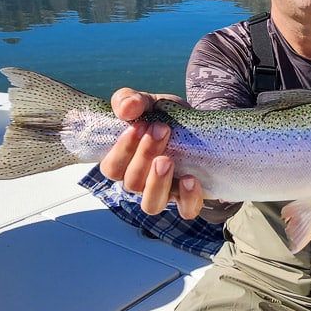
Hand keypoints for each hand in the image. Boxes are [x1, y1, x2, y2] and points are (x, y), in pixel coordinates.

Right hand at [98, 88, 204, 218]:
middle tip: (160, 130)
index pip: (111, 169)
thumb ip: (130, 100)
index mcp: (125, 163)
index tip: (137, 126)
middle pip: (132, 183)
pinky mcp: (187, 198)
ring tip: (167, 160)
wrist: (198, 125)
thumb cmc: (165, 117)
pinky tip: (190, 179)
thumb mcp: (147, 103)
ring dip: (157, 183)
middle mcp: (141, 182)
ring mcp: (164, 193)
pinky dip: (188, 199)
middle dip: (144, 156)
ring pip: (151, 204)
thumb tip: (127, 108)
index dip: (121, 151)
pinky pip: (186, 210)